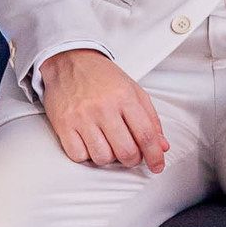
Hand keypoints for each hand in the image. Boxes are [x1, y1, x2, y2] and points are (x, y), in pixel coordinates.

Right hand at [40, 48, 169, 171]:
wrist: (70, 60)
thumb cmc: (102, 77)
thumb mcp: (133, 90)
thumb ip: (150, 118)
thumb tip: (161, 146)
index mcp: (125, 96)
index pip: (146, 134)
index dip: (154, 155)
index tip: (157, 165)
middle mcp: (103, 106)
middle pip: (126, 151)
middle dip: (132, 159)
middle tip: (131, 154)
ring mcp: (82, 116)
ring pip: (102, 157)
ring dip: (109, 157)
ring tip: (108, 143)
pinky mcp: (63, 124)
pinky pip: (79, 156)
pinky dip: (87, 155)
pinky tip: (90, 142)